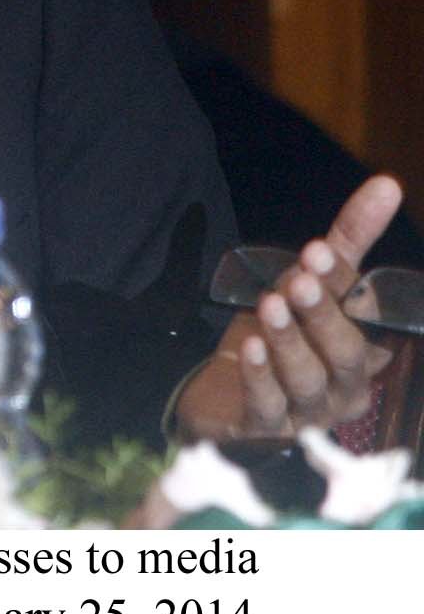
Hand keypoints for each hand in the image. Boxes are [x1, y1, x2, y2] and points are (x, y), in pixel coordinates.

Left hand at [176, 174, 401, 440]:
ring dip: (288, 341)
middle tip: (299, 281)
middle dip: (323, 316)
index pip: (364, 315)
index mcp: (364, 349)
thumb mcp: (310, 284)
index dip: (343, 283)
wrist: (226, 393)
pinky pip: (268, 405)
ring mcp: (308, 412)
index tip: (319, 249)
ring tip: (270, 305)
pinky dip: (260, 377)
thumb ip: (347, 240)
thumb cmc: (285, 335)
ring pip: (305, 378)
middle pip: (344, 354)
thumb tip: (387, 184)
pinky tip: (249, 348)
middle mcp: (344, 386)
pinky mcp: (266, 429)